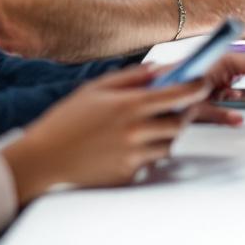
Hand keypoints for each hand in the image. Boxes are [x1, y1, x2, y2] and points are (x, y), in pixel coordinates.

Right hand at [0, 65, 207, 203]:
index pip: (177, 95)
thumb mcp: (95, 89)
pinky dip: (148, 151)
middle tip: (180, 105)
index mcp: (128, 106)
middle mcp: (134, 132)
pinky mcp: (128, 175)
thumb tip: (161, 69)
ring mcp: (132, 156)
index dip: (196, 88)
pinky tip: (129, 144)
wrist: (43, 159)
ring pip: (168, 144)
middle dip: (185, 112)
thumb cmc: (66, 120)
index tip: (202, 82)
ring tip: (147, 125)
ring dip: (167, 133)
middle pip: (179, 122)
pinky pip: (151, 161)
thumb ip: (131, 77)